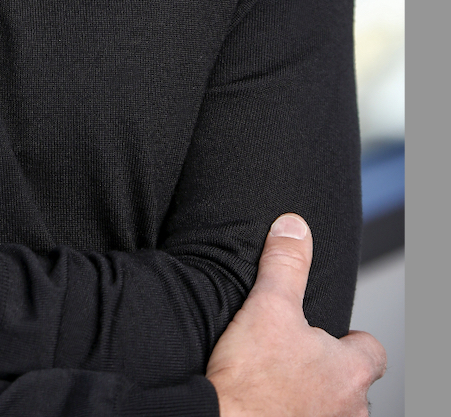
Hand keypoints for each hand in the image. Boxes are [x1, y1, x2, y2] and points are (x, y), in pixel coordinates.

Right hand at [206, 214, 385, 416]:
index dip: (350, 338)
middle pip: (352, 383)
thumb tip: (294, 227)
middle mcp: (349, 410)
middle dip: (326, 368)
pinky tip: (265, 403)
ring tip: (276, 380)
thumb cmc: (252, 378)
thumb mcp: (267, 305)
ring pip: (331, 410)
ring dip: (311, 396)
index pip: (373, 350)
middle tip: (290, 352)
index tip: (324, 331)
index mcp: (350, 372)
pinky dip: (291, 414)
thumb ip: (285, 264)